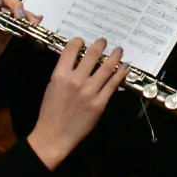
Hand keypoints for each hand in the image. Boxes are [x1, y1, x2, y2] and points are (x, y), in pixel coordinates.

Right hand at [27, 38, 127, 170]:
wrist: (54, 135)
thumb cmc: (51, 112)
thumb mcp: (52, 87)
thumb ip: (64, 73)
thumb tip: (77, 61)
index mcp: (60, 75)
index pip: (71, 50)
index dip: (78, 41)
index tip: (83, 41)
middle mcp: (76, 81)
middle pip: (92, 55)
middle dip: (100, 44)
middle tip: (104, 41)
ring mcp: (89, 92)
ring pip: (107, 67)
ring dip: (115, 56)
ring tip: (118, 50)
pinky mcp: (100, 103)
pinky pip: (113, 84)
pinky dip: (120, 73)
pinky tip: (124, 66)